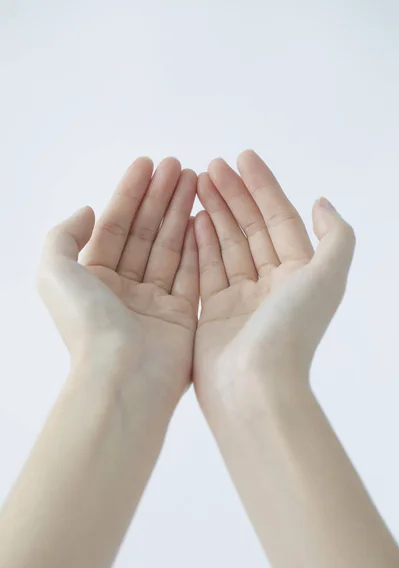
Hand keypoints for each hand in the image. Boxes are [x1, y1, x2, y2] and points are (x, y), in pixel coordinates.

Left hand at [37, 157, 198, 405]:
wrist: (123, 377)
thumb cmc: (87, 324)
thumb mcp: (54, 272)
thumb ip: (64, 236)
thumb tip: (87, 211)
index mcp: (92, 279)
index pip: (115, 225)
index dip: (129, 193)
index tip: (147, 164)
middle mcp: (123, 289)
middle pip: (144, 232)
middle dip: (159, 197)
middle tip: (178, 166)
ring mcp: (154, 303)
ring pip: (169, 248)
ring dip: (180, 213)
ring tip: (194, 180)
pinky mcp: (181, 316)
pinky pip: (190, 273)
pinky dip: (196, 245)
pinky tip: (203, 217)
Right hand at [193, 150, 354, 410]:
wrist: (254, 386)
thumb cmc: (291, 329)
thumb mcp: (328, 277)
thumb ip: (335, 237)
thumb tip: (323, 203)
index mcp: (300, 274)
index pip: (279, 219)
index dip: (263, 186)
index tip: (241, 157)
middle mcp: (272, 284)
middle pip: (251, 228)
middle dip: (233, 195)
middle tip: (210, 166)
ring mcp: (242, 298)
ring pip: (227, 245)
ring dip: (214, 213)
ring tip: (196, 183)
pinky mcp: (215, 312)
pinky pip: (207, 269)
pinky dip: (200, 243)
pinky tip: (191, 218)